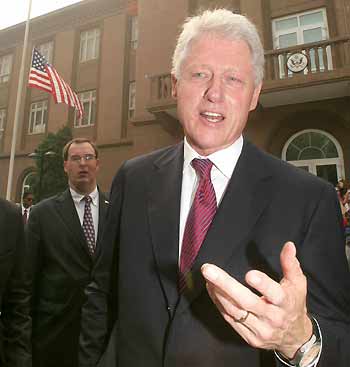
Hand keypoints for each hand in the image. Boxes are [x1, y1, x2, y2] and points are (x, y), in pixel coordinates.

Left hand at [201, 241, 311, 357]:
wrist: (294, 338)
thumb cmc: (293, 304)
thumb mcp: (298, 284)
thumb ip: (290, 264)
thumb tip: (288, 245)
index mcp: (285, 303)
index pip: (275, 294)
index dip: (262, 285)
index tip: (249, 274)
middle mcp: (272, 318)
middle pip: (246, 301)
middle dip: (225, 284)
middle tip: (207, 269)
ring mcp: (259, 330)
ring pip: (234, 311)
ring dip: (218, 292)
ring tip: (207, 275)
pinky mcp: (248, 337)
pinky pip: (229, 318)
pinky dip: (218, 302)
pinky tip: (212, 288)